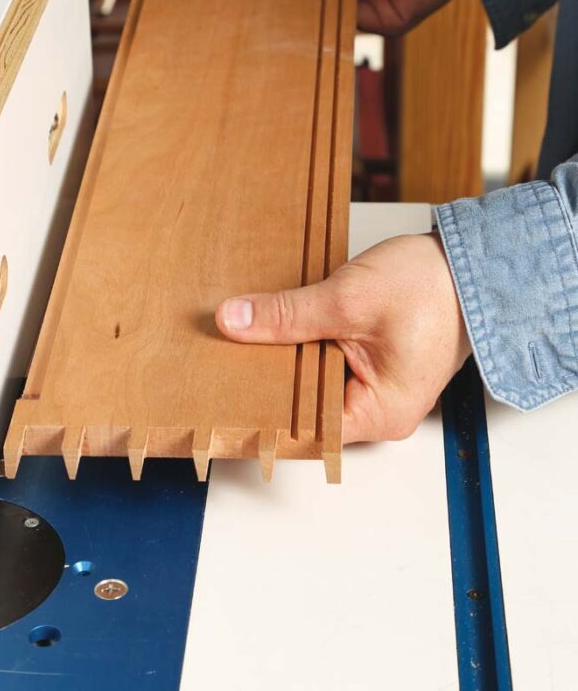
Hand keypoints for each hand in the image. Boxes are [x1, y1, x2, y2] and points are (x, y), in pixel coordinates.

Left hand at [215, 233, 470, 443]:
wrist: (469, 263)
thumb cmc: (429, 287)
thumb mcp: (348, 298)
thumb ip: (287, 315)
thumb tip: (234, 321)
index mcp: (378, 414)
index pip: (302, 429)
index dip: (260, 409)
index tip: (222, 391)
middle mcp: (379, 412)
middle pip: (304, 407)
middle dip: (267, 378)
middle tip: (225, 353)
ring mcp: (378, 390)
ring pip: (312, 383)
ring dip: (286, 357)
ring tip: (247, 336)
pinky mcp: (374, 366)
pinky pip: (327, 365)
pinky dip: (306, 345)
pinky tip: (281, 326)